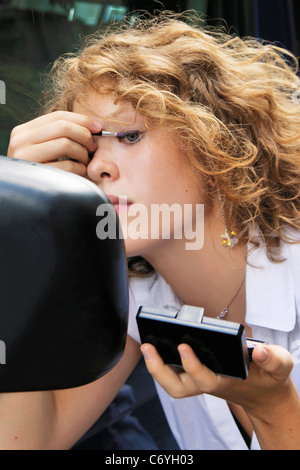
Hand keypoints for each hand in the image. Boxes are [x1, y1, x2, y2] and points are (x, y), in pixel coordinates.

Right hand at [7, 111, 101, 175]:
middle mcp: (21, 141)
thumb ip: (57, 136)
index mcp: (23, 131)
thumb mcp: (41, 149)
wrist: (23, 196)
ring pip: (66, 144)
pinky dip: (80, 168)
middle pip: (63, 128)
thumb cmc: (38, 171)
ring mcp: (26, 157)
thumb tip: (92, 127)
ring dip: (83, 153)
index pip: (57, 117)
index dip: (81, 120)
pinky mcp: (38, 174)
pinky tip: (80, 172)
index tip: (98, 128)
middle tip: (92, 147)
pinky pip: (67, 166)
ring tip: (84, 161)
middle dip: (84, 136)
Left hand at [140, 342, 293, 413]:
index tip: (184, 346)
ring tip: (146, 344)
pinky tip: (154, 344)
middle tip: (148, 346)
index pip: (205, 379)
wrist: (263, 391)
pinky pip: (174, 373)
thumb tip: (258, 351)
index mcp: (227, 382)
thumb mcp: (280, 366)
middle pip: (178, 387)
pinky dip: (162, 362)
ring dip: (155, 367)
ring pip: (172, 383)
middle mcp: (208, 383)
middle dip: (160, 370)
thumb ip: (274, 359)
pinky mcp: (195, 374)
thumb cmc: (268, 377)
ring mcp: (199, 381)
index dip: (192, 366)